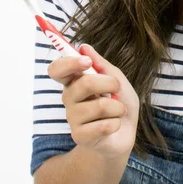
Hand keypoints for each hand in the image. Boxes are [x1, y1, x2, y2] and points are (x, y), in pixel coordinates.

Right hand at [47, 43, 139, 159]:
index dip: (69, 63)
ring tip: (118, 112)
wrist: (125, 133)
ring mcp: (72, 118)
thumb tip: (84, 47)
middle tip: (116, 89)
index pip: (57, 69)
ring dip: (118, 108)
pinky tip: (113, 126)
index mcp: (74, 81)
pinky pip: (103, 125)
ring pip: (100, 106)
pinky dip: (116, 123)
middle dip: (110, 83)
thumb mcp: (117, 80)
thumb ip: (102, 64)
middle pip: (84, 84)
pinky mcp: (80, 136)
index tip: (87, 62)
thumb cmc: (119, 103)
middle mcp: (69, 98)